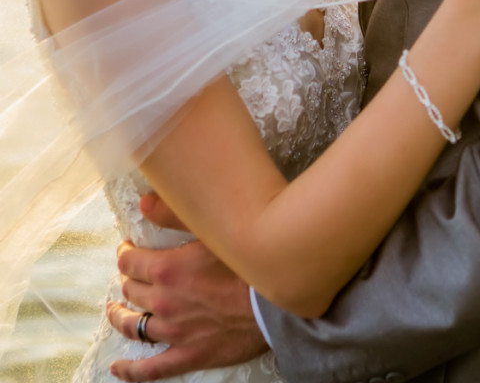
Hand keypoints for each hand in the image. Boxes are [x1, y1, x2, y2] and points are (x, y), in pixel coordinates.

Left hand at [107, 195, 267, 381]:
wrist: (275, 303)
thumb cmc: (248, 263)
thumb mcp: (212, 230)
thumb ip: (174, 215)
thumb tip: (145, 203)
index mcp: (167, 270)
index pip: (129, 262)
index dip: (126, 253)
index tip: (128, 249)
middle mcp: (163, 302)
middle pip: (131, 290)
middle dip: (128, 280)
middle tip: (132, 275)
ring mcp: (173, 332)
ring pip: (133, 326)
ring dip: (121, 317)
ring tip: (116, 311)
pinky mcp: (187, 355)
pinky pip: (150, 369)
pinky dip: (131, 370)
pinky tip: (119, 366)